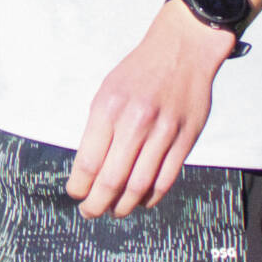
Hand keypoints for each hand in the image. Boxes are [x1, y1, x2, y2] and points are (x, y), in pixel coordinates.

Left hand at [66, 2, 238, 218]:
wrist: (183, 49)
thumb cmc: (139, 71)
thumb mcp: (108, 90)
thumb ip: (99, 128)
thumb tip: (88, 169)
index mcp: (109, 108)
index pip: (88, 161)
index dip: (79, 187)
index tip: (75, 195)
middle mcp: (135, 122)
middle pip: (112, 179)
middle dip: (97, 204)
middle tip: (90, 212)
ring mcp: (164, 132)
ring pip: (140, 185)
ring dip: (124, 206)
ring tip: (115, 211)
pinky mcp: (186, 138)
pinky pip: (166, 178)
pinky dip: (151, 197)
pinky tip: (142, 201)